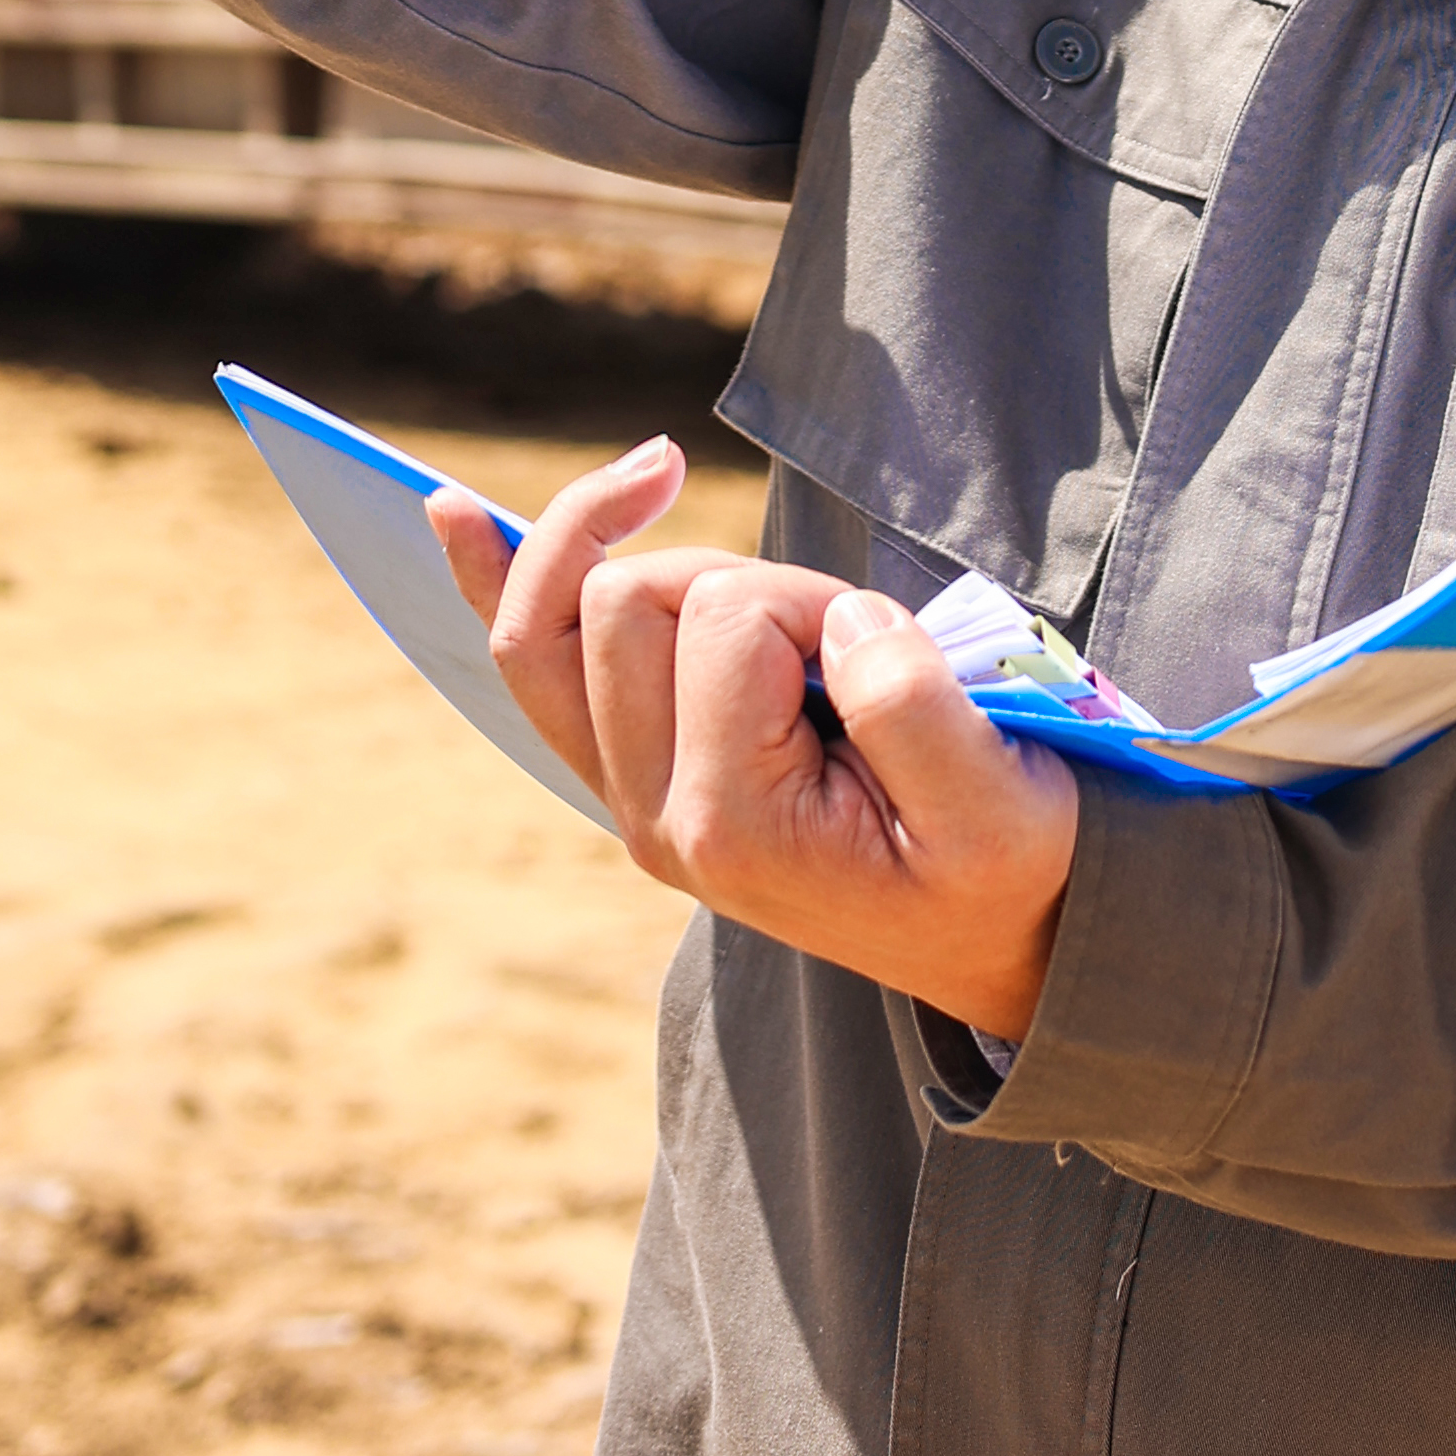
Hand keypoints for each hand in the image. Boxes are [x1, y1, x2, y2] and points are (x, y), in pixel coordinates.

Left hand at [432, 447, 1079, 1050]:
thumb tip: (834, 622)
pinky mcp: (634, 779)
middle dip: (739, 580)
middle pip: (626, 603)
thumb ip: (914, 707)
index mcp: (736, 826)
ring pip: (569, 615)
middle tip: (835, 639)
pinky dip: (492, 579)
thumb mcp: (1000, 802)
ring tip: (773, 613)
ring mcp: (633, 803)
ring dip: (673, 571)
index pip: (726, 616)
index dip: (814, 597)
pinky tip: (450, 516)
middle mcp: (657, 821)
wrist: (999, 938)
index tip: (884, 649)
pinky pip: (532, 663)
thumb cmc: (1005, 863)